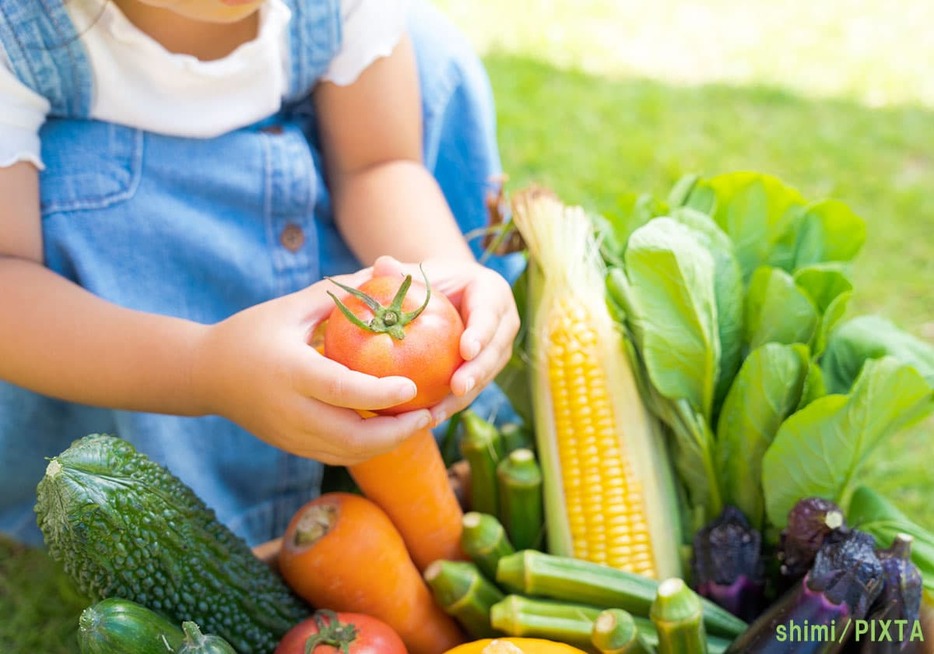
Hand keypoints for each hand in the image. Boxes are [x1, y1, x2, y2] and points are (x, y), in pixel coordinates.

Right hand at [191, 269, 433, 464]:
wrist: (204, 375)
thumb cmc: (251, 332)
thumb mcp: (290, 308)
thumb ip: (337, 294)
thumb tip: (383, 272)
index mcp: (290, 372)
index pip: (342, 391)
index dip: (380, 394)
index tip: (414, 387)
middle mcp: (291, 411)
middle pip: (351, 437)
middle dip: (397, 433)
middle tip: (430, 414)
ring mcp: (290, 434)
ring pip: (348, 453)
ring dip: (388, 444)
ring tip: (419, 423)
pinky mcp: (292, 446)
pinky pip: (337, 455)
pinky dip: (368, 447)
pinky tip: (392, 430)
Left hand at [370, 255, 520, 424]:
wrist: (443, 296)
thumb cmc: (429, 281)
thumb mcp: (417, 274)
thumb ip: (400, 273)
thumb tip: (382, 264)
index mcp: (492, 292)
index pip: (489, 313)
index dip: (481, 332)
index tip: (466, 350)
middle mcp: (503, 322)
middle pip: (495, 350)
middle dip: (478, 371)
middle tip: (458, 387)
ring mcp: (497, 349)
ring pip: (486, 375)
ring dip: (465, 396)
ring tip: (439, 411)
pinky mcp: (485, 370)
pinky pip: (472, 389)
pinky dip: (452, 404)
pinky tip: (429, 418)